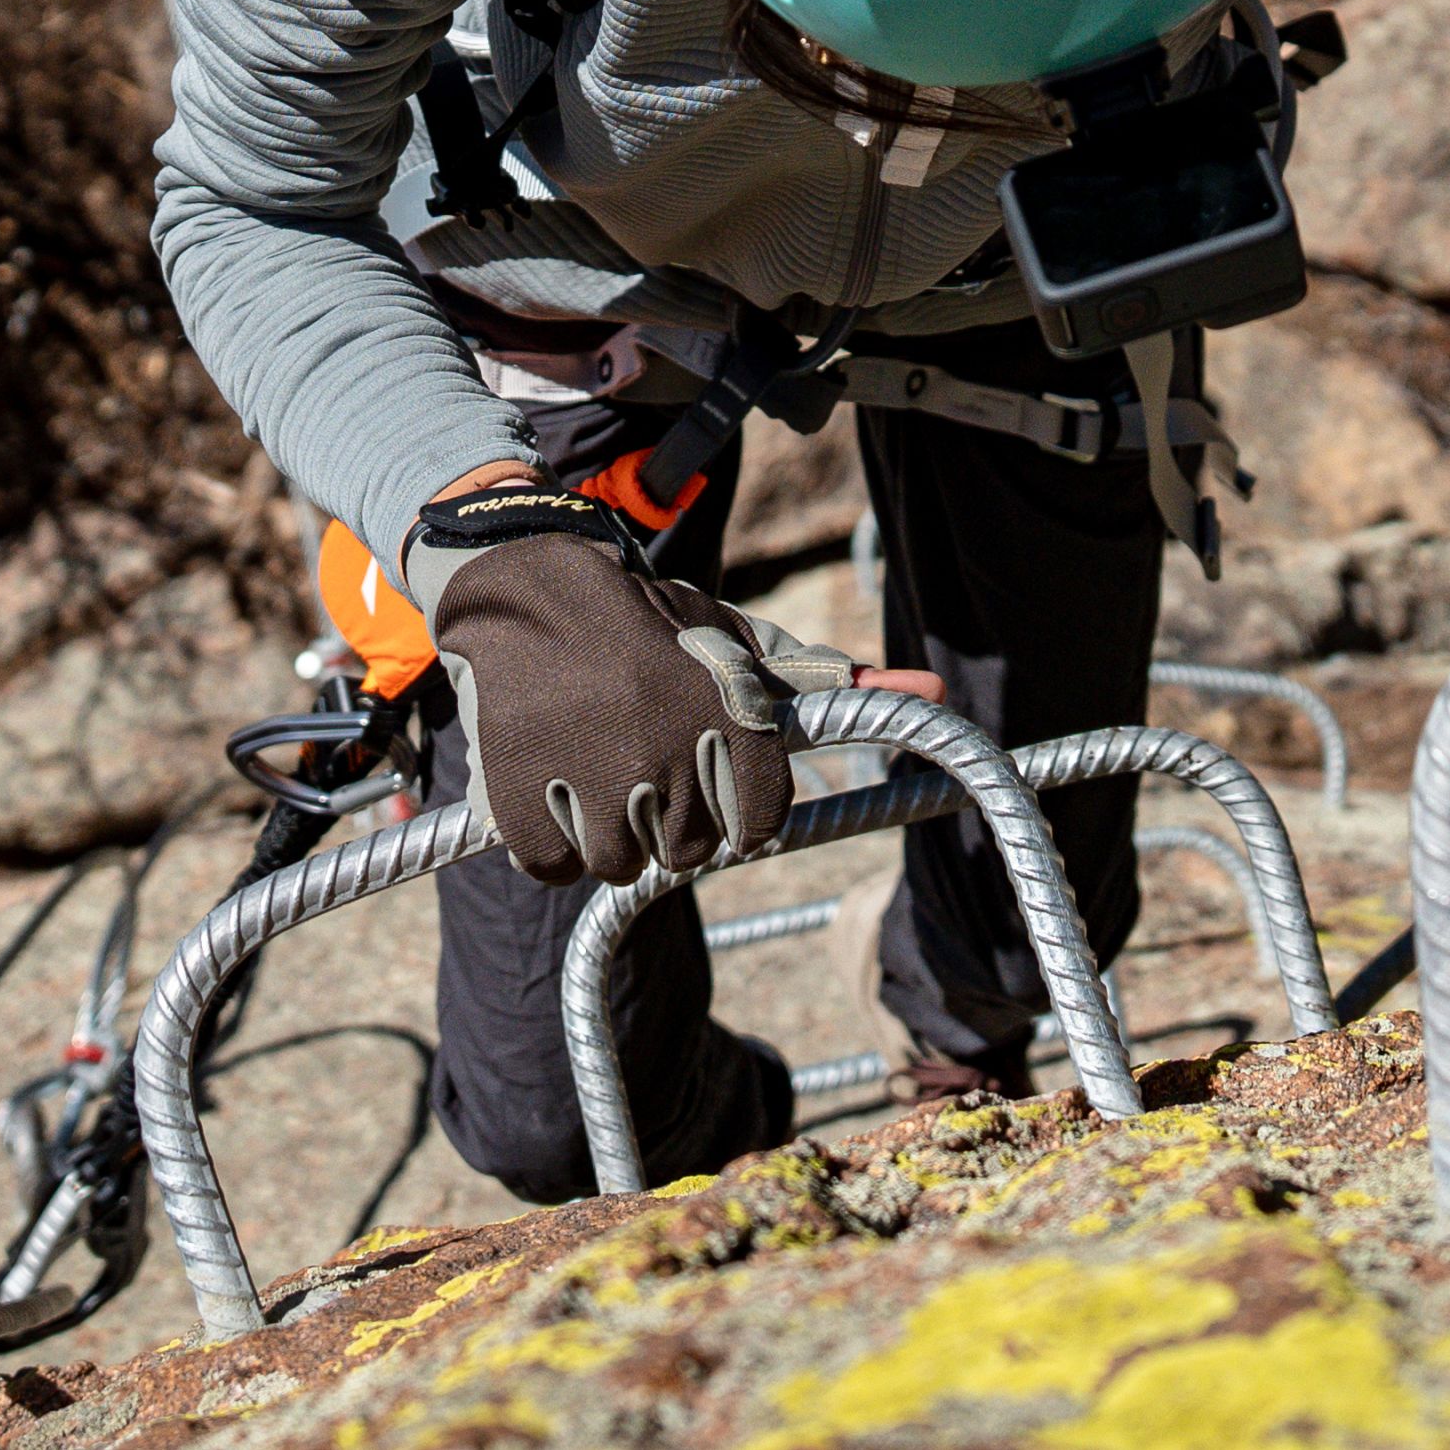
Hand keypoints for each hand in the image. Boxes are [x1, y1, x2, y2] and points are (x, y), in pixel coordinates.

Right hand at [420, 483, 898, 882]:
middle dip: (669, 817)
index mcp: (729, 710)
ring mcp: (588, 768)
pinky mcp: (518, 787)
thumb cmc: (649, 625)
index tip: (707, 784)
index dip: (734, 812)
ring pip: (621, 864)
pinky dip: (549, 840)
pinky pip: (552, 865)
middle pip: (690, 851)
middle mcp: (666, 742)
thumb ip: (831, 680)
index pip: (758, 824)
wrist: (528, 584)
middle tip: (642, 766)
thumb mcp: (740, 645)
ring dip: (608, 832)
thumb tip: (931, 689)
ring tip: (593, 767)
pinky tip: (551, 783)